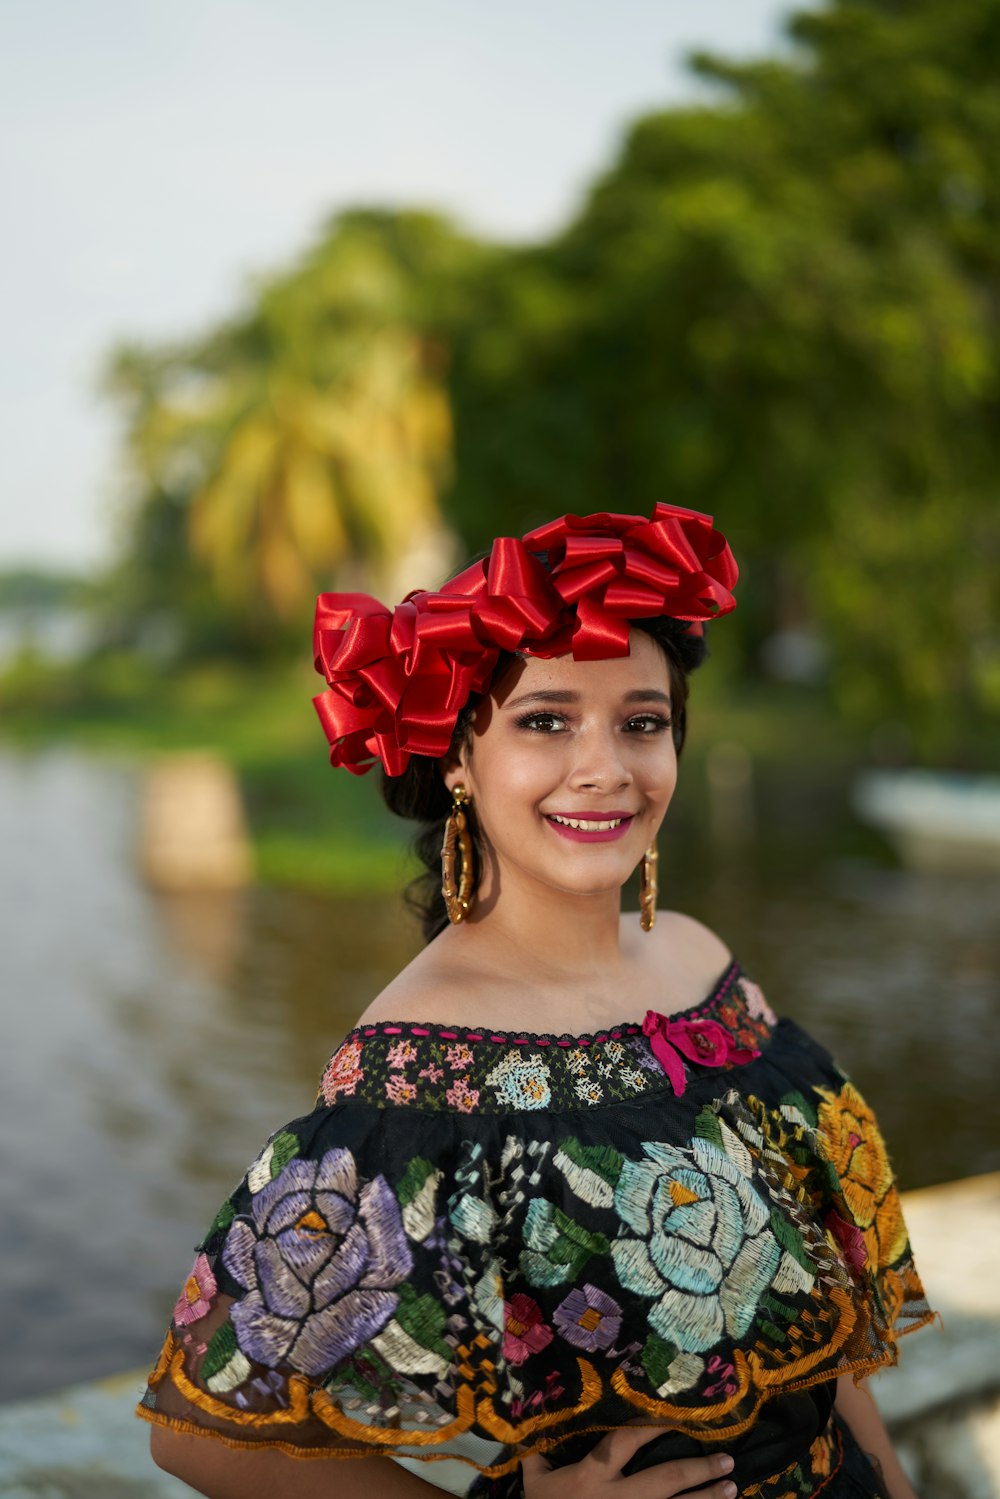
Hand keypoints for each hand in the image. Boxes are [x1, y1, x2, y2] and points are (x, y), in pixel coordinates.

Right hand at [521, 1427, 735, 1498]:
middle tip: (726, 1460)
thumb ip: (538, 1452)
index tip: (682, 1414)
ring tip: (731, 1488)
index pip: (628, 1441)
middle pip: (665, 1480)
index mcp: (592, 1476)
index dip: (654, 1425)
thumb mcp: (535, 1481)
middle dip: (698, 1469)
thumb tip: (536, 1414)